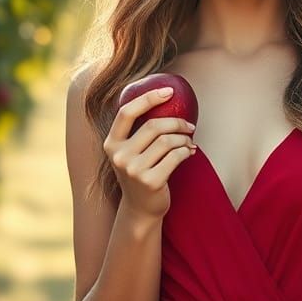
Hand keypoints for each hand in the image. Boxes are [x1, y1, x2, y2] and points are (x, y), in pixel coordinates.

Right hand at [105, 87, 196, 219]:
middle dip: (176, 122)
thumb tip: (165, 99)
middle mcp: (119, 156)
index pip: (126, 112)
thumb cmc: (140, 174)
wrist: (140, 209)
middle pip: (153, 126)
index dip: (148, 98)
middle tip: (190, 125)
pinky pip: (176, 157)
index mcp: (111, 144)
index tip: (168, 91)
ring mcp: (134, 170)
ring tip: (190, 142)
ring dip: (184, 139)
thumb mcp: (131, 153)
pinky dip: (187, 151)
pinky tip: (190, 152)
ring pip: (167, 141)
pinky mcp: (150, 181)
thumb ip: (137, 132)